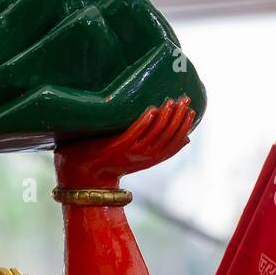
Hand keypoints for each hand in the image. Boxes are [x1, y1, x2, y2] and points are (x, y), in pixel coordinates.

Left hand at [56, 96, 194, 187]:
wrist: (83, 174)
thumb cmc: (109, 161)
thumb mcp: (137, 153)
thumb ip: (157, 146)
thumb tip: (185, 139)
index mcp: (149, 159)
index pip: (174, 143)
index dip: (184, 127)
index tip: (192, 111)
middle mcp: (143, 157)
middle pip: (167, 137)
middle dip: (178, 118)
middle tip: (185, 99)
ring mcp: (130, 153)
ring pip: (154, 134)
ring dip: (164, 117)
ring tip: (171, 101)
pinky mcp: (116, 148)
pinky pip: (133, 134)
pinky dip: (143, 122)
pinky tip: (151, 110)